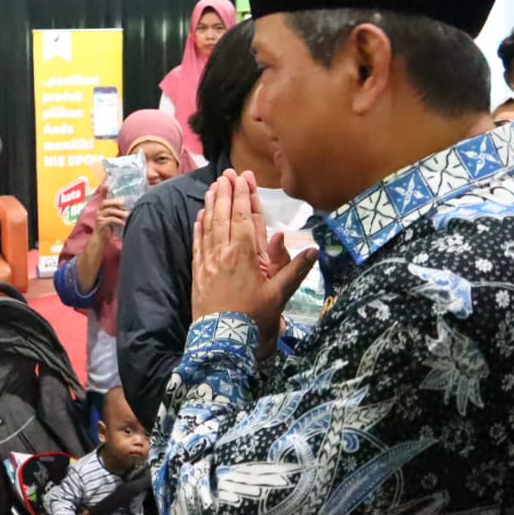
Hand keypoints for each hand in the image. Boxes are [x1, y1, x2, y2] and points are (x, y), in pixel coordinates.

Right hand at [93, 185, 128, 238]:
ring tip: (127, 215)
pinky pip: (110, 220)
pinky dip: (118, 221)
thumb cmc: (108, 227)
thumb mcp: (113, 217)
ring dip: (119, 212)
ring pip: (109, 211)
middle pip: (104, 203)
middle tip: (123, 202)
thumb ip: (117, 211)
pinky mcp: (100, 224)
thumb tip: (128, 205)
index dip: (103, 191)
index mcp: (101, 208)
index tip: (106, 184)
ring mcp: (99, 218)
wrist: (100, 239)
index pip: (102, 197)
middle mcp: (99, 211)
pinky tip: (124, 223)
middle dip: (114, 201)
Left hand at [191, 170, 316, 356]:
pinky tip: (200, 215)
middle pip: (226, 217)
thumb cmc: (253, 318)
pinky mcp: (198, 272)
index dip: (244, 196)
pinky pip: (198, 243)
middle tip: (227, 174)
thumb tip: (315, 249)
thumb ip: (295, 270)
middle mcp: (224, 253)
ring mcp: (209, 262)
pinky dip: (199, 227)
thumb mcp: (279, 295)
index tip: (242, 178)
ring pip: (209, 226)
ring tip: (214, 187)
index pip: (245, 218)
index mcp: (245, 255)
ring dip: (212, 205)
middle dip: (227, 193)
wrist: (222, 340)